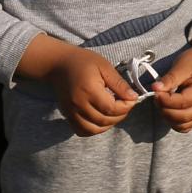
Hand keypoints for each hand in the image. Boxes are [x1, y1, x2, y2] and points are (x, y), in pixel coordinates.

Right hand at [18, 36, 137, 136]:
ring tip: (115, 113)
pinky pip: (82, 131)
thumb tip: (133, 97)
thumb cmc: (83, 62)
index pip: (111, 108)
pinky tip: (101, 119)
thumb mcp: (104, 66)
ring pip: (94, 129)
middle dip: (120, 115)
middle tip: (125, 105)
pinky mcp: (67, 115)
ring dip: (108, 125)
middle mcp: (78, 104)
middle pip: (104, 120)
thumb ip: (119, 84)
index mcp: (89, 90)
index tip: (132, 99)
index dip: (126, 107)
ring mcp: (71, 112)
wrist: (58, 64)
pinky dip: (94, 130)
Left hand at [152, 29, 191, 133]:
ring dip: (168, 117)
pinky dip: (174, 121)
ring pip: (182, 125)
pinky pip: (185, 126)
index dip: (165, 100)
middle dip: (165, 109)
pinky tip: (168, 108)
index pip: (182, 103)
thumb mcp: (183, 64)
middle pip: (182, 117)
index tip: (155, 90)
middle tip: (157, 96)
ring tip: (163, 101)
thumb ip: (170, 78)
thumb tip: (155, 88)